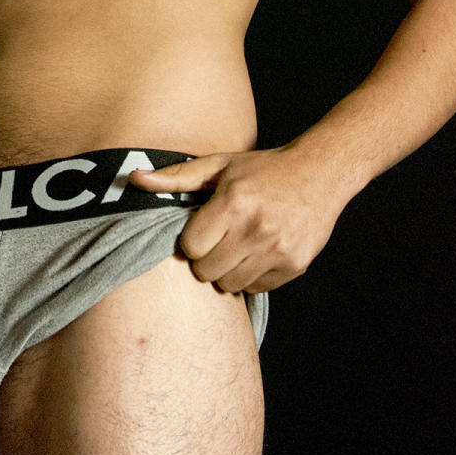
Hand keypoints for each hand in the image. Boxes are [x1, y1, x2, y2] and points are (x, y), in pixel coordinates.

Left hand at [129, 148, 341, 292]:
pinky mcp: (294, 265)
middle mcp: (257, 228)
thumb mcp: (219, 166)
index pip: (191, 247)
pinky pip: (257, 288)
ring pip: (230, 285)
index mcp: (234, 202)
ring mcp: (278, 250)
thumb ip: (176, 177)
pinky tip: (260, 252)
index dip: (193, 240)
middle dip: (207, 259)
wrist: (322, 172)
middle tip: (220, 240)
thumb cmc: (263, 169)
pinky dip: (253, 276)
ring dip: (229, 271)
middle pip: (207, 272)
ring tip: (239, 246)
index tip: (204, 228)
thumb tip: (133, 178)